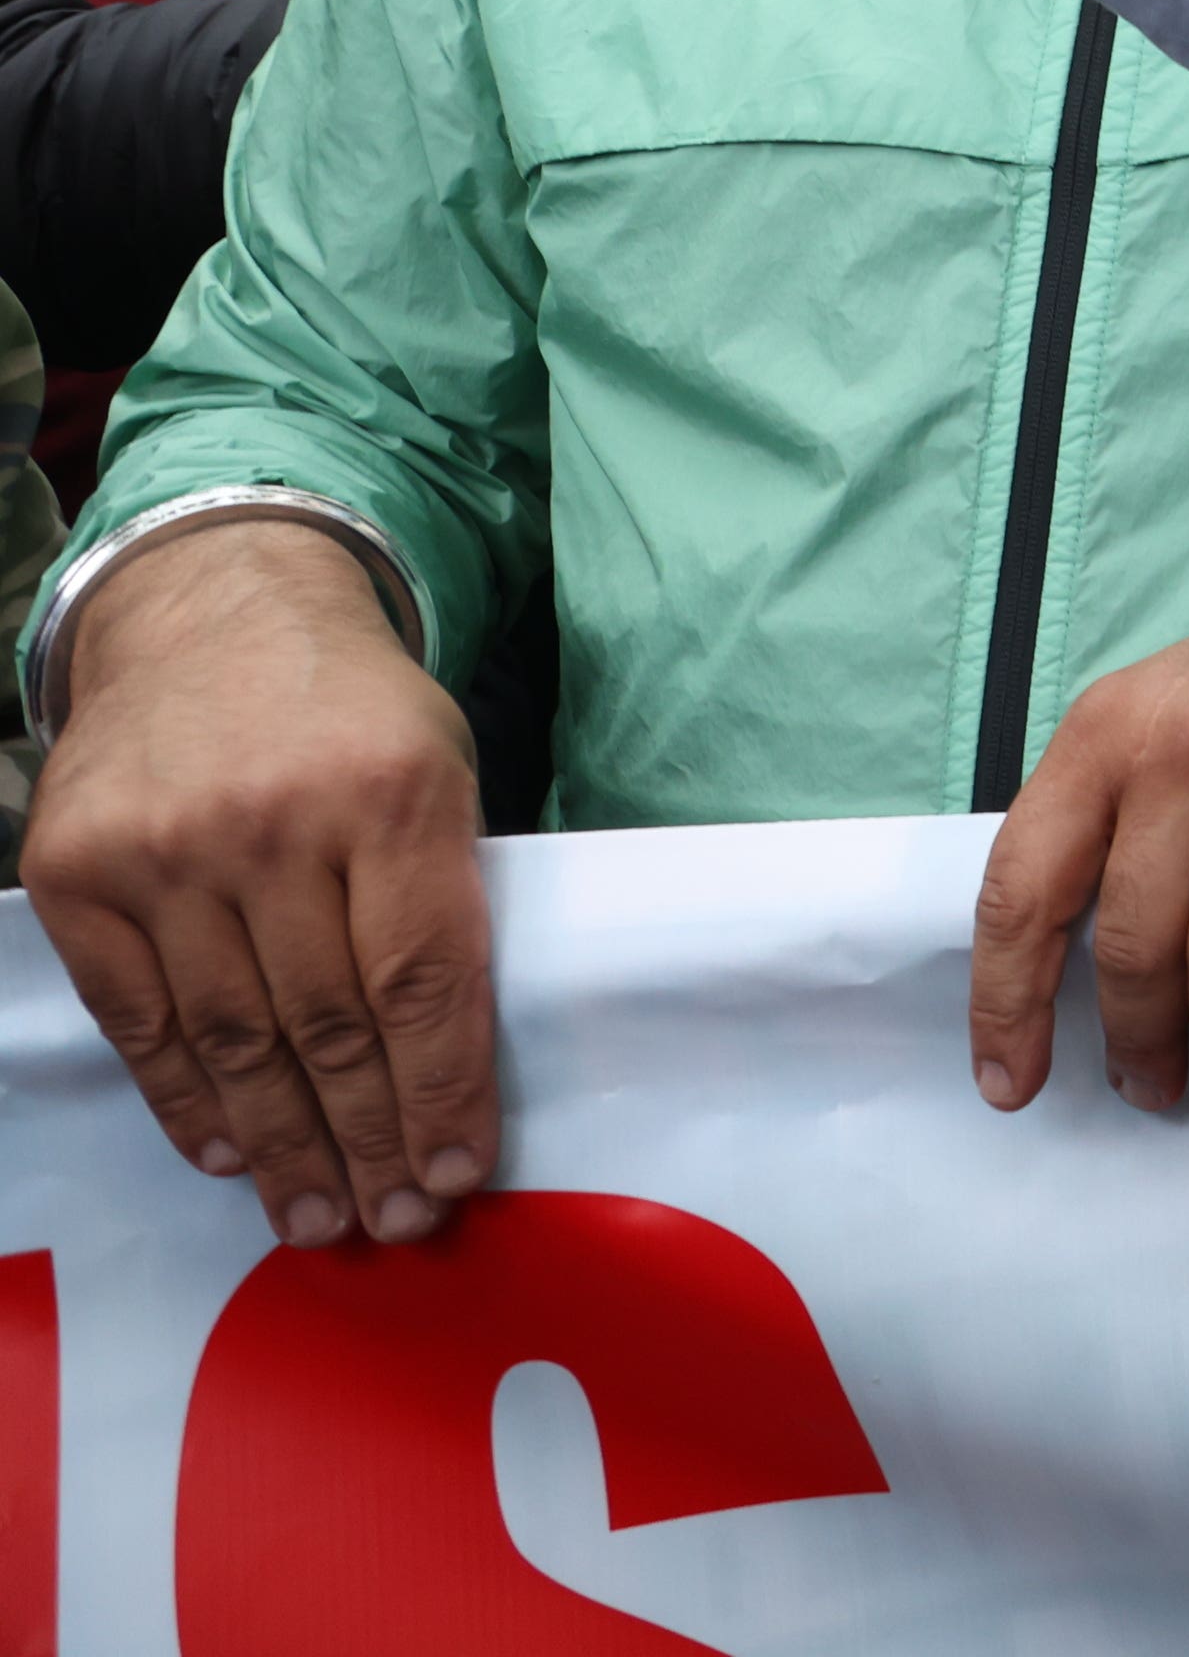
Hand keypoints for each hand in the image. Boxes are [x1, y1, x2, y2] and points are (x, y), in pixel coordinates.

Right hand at [23, 522, 497, 1245]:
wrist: (212, 617)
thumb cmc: (351, 713)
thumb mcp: (439, 769)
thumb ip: (441, 897)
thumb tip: (449, 1067)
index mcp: (391, 792)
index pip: (423, 980)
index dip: (441, 1092)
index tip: (458, 1175)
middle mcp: (273, 822)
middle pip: (330, 1026)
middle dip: (369, 1141)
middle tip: (392, 1225)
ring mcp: (164, 851)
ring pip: (235, 1039)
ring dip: (282, 1147)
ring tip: (317, 1218)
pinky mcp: (77, 875)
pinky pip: (141, 1020)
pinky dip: (189, 1099)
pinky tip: (230, 1155)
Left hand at [967, 530, 1188, 1124]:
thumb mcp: (1183, 708)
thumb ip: (1128, 806)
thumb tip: (1077, 957)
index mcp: (1115, 723)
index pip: (1024, 885)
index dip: (1007, 1001)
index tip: (1008, 1082)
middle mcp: (1186, 740)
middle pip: (1131, 939)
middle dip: (1138, 1041)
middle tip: (1152, 1090)